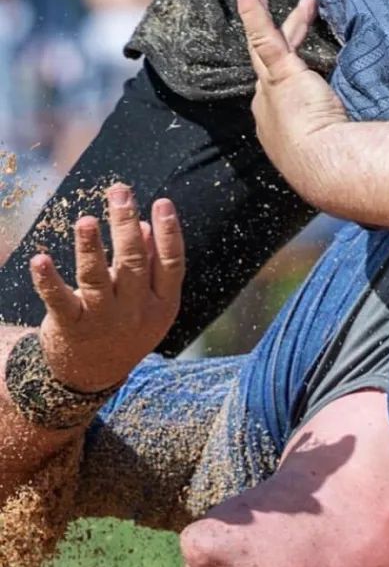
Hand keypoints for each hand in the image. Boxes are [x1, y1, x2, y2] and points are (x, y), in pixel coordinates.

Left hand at [30, 184, 184, 392]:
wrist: (93, 374)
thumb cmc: (125, 329)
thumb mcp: (148, 304)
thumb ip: (150, 267)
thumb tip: (145, 225)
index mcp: (162, 304)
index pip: (170, 264)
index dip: (169, 233)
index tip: (162, 203)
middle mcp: (135, 312)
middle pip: (133, 263)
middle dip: (126, 225)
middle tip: (120, 192)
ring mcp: (103, 320)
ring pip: (96, 278)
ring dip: (91, 247)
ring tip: (87, 221)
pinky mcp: (71, 327)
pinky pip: (59, 301)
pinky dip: (48, 281)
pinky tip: (40, 260)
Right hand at [235, 0, 348, 205]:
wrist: (326, 169)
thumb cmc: (341, 169)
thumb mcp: (348, 150)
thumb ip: (363, 141)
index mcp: (281, 130)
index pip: (284, 91)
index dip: (289, 71)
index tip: (299, 59)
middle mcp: (269, 110)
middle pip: (268, 65)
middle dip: (270, 40)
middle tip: (265, 15)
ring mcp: (271, 92)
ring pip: (263, 47)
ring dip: (260, 18)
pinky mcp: (282, 76)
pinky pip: (264, 38)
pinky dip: (254, 13)